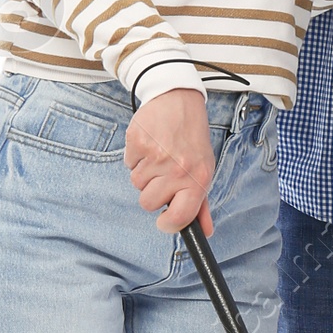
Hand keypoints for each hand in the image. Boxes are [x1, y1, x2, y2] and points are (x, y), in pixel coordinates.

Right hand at [125, 89, 215, 234]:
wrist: (178, 101)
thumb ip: (201, 204)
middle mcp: (178, 169)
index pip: (179, 217)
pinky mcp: (138, 143)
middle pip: (148, 203)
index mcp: (197, 178)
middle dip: (152, 192)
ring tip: (159, 156)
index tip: (165, 220)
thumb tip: (204, 232)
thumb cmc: (192, 139)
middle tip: (164, 175)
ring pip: (136, 185)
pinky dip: (136, 158)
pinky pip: (129, 165)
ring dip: (144, 174)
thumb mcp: (204, 169)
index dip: (168, 224)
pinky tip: (149, 146)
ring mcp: (156, 156)